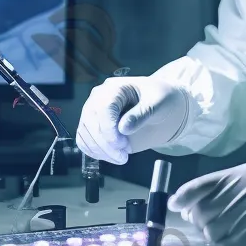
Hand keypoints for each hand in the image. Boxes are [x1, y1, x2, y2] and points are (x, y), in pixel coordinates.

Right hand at [76, 76, 190, 164]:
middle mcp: (99, 98)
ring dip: (100, 150)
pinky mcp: (92, 126)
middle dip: (106, 144)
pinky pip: (84, 140)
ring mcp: (93, 112)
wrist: (161, 105)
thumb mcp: (159, 103)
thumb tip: (123, 128)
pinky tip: (111, 157)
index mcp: (115, 88)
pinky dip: (94, 151)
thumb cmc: (161, 99)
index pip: (104, 108)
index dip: (110, 129)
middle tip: (124, 156)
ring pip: (85, 133)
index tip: (122, 145)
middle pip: (91, 122)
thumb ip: (141, 114)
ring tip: (121, 158)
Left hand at [168, 163, 245, 245]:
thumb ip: (220, 190)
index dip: (184, 196)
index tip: (173, 205)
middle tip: (208, 225)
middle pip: (204, 212)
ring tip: (225, 234)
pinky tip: (236, 242)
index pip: (203, 184)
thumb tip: (183, 207)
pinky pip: (231, 244)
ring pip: (215, 230)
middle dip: (200, 222)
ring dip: (214, 236)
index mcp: (241, 174)